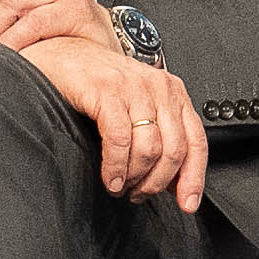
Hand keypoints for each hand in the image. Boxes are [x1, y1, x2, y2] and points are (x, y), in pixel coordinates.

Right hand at [29, 33, 207, 211]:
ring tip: (120, 186)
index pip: (196, 141)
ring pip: (149, 149)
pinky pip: (120, 140)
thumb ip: (159, 138)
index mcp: (172, 93)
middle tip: (138, 194)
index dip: (194, 178)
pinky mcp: (107, 91)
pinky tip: (110, 177)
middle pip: (174, 150)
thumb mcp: (137, 108)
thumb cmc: (97, 84)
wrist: (62, 54)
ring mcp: (133, 88)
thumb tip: (173, 182)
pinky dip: (116, 167)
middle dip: (156, 182)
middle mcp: (159, 88)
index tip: (187, 203)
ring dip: (134, 178)